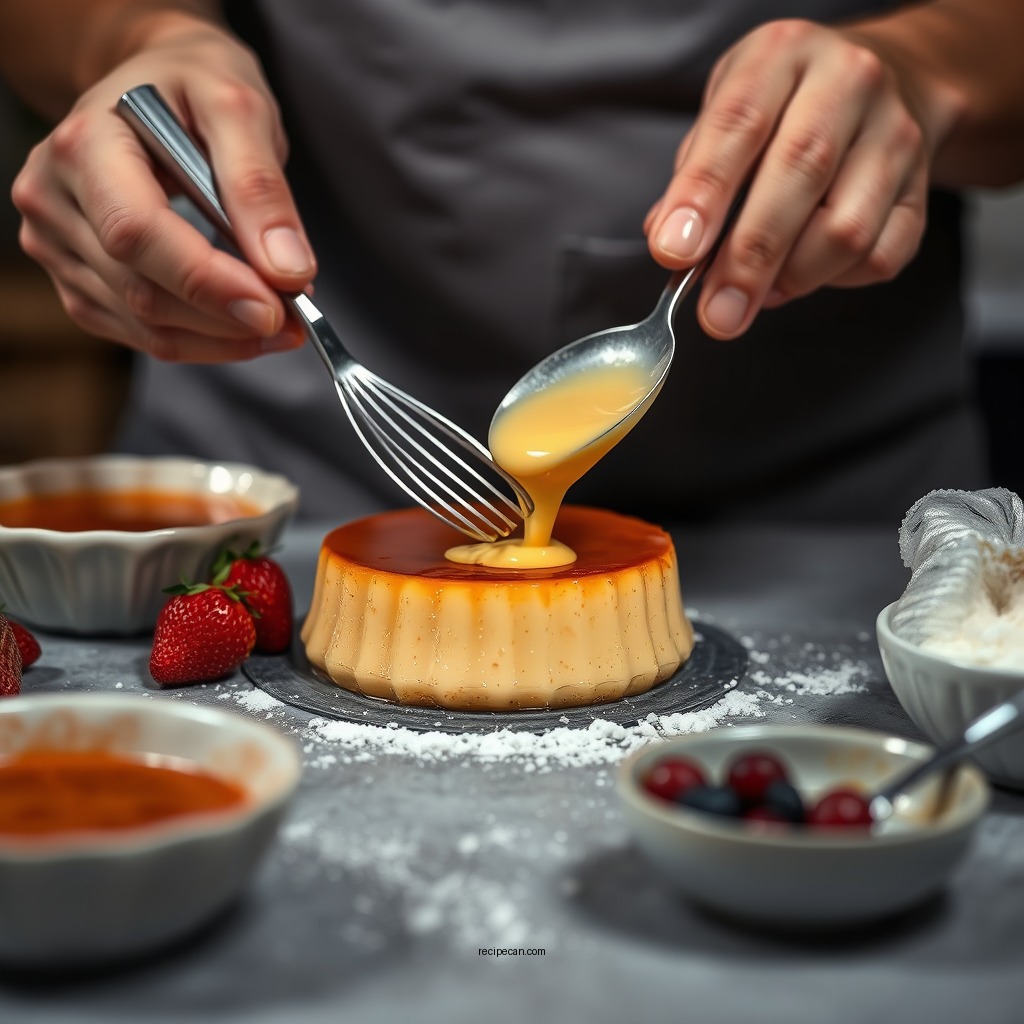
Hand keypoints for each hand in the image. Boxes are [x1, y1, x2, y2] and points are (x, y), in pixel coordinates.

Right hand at [11, 13, 313, 361]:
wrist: (155, 84)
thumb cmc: (192, 86)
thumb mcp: (238, 107)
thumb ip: (260, 185)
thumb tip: (286, 269)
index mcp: (84, 144)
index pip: (137, 234)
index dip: (208, 282)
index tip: (276, 308)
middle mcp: (54, 197)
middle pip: (142, 291)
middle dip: (228, 318)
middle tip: (296, 319)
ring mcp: (58, 244)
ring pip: (145, 325)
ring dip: (223, 339)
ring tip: (283, 324)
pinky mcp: (78, 279)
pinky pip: (141, 334)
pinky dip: (203, 341)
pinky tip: (243, 327)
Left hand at [644, 19, 930, 339]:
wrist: (887, 83)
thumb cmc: (784, 108)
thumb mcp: (726, 112)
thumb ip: (694, 175)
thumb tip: (670, 241)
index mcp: (782, 55)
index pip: (739, 123)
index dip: (703, 194)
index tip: (674, 251)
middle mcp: (849, 82)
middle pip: (801, 174)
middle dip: (749, 257)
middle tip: (717, 313)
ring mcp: (895, 134)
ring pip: (846, 228)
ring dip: (792, 277)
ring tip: (759, 290)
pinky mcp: (921, 187)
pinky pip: (879, 256)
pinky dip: (833, 282)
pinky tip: (804, 273)